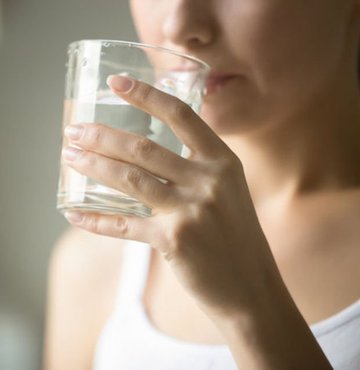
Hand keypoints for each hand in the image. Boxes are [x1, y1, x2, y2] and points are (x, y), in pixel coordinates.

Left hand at [62, 75, 280, 318]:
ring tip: (70, 157)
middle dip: (102, 136)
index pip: (181, 115)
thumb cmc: (235, 234)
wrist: (251, 284)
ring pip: (130, 179)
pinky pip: (125, 225)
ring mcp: (191, 211)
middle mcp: (208, 180)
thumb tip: (151, 154)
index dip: (146, 94)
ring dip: (94, 166)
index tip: (115, 83)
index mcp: (223, 161)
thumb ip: (197, 168)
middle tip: (74, 131)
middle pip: (144, 148)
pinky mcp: (173, 241)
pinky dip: (96, 220)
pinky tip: (74, 213)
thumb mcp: (228, 190)